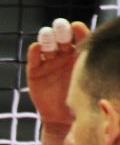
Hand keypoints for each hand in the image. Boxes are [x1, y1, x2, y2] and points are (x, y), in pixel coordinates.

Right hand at [27, 18, 90, 133]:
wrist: (62, 118)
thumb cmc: (81, 103)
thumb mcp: (91, 87)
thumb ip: (94, 72)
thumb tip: (111, 64)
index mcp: (80, 56)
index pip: (80, 39)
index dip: (78, 31)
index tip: (76, 27)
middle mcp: (64, 56)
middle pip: (63, 38)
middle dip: (61, 31)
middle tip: (60, 25)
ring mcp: (49, 62)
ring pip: (48, 45)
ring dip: (47, 38)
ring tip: (47, 34)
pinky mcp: (35, 71)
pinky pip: (34, 59)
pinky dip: (34, 51)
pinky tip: (36, 47)